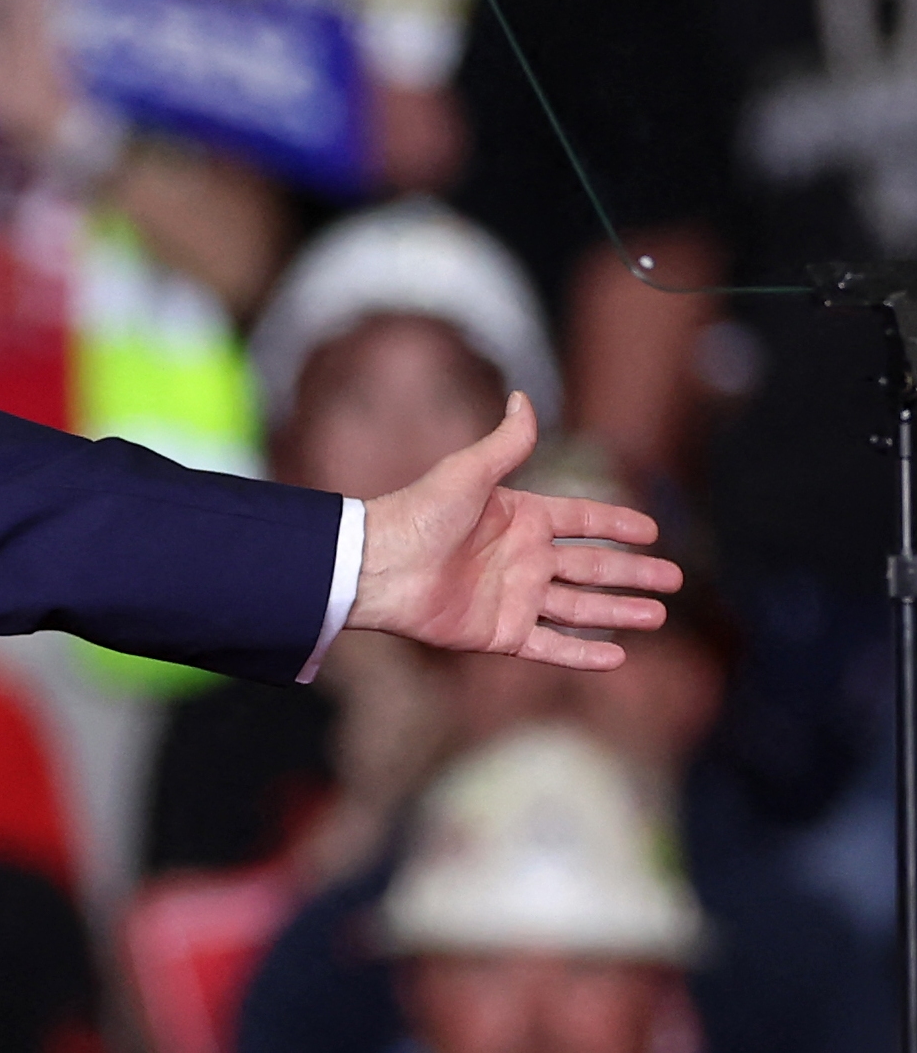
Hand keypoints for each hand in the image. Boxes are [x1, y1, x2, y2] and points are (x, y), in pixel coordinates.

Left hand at [349, 393, 677, 668]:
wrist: (377, 567)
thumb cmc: (418, 514)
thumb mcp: (467, 472)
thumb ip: (506, 443)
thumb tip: (523, 395)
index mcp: (519, 518)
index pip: (582, 520)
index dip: (616, 524)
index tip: (653, 531)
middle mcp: (521, 558)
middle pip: (591, 567)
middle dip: (633, 573)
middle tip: (675, 579)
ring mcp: (513, 597)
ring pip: (580, 608)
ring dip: (619, 612)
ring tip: (659, 615)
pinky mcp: (499, 633)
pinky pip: (550, 646)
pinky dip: (583, 654)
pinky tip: (617, 657)